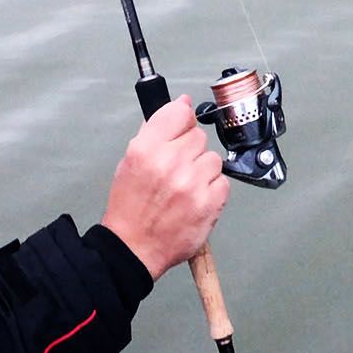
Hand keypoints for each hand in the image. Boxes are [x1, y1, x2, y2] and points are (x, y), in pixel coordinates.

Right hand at [99, 96, 228, 279]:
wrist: (134, 248)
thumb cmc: (131, 207)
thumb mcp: (130, 161)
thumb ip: (155, 131)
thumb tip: (180, 105)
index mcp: (146, 149)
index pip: (179, 112)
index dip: (183, 119)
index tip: (182, 127)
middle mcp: (170, 162)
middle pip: (199, 136)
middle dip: (190, 150)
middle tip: (177, 169)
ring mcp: (192, 183)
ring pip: (213, 159)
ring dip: (202, 171)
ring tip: (185, 187)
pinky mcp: (210, 203)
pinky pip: (222, 182)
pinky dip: (212, 190)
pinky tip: (195, 199)